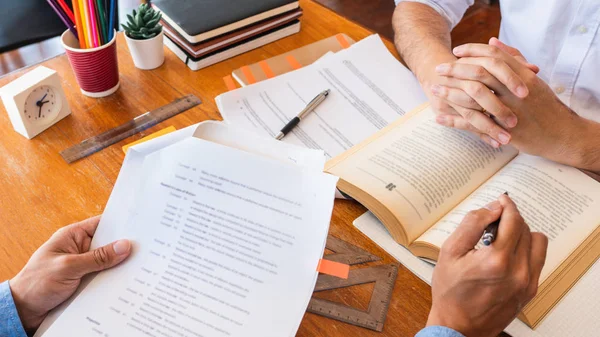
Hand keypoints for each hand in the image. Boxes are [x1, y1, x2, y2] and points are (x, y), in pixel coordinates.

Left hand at [9, 216, 130, 332]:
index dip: (121, 224)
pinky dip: (114, 279)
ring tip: (140, 267)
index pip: (102, 224)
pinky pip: (105, 276)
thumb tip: (124, 245)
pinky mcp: (86, 280)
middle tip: (146, 250)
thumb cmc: (36, 283)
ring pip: (109, 262)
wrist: (23, 310)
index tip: (141, 227)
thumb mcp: (68, 267)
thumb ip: (97, 257)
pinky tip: (126, 282)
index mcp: (73, 236)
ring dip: (120, 266)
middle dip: (124, 248)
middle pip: (109, 244)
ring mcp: (84, 265)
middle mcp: (80, 248)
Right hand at [427, 194, 547, 336]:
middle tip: (493, 221)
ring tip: (503, 238)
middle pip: (525, 229)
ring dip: (522, 233)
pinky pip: (538, 259)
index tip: (501, 200)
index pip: (513, 220)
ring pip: (537, 242)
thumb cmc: (450, 292)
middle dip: (510, 218)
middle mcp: (517, 271)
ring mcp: (527, 282)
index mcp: (496, 260)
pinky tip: (510, 253)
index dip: (507, 205)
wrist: (458, 325)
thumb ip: (472, 224)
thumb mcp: (450, 252)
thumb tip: (492, 208)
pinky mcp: (530, 291)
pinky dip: (527, 250)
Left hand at [439, 40, 597, 168]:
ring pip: (473, 98)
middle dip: (456, 70)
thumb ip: (512, 60)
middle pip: (480, 73)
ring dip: (450, 93)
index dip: (472, 52)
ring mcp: (508, 111)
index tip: (456, 51)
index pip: (493, 57)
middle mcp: (515, 91)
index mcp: (522, 76)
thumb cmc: (544, 105)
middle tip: (439, 69)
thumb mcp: (531, 79)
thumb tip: (493, 42)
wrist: (560, 134)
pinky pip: (472, 124)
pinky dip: (454, 121)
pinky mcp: (501, 130)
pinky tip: (439, 117)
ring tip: (434, 90)